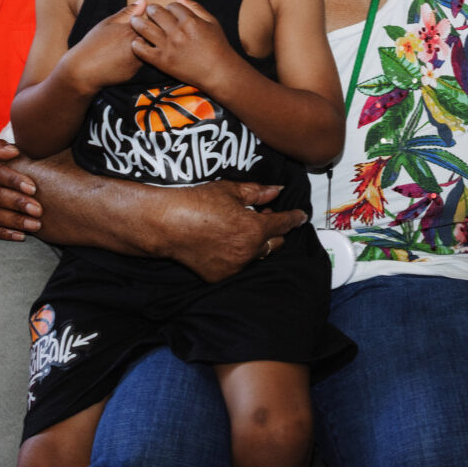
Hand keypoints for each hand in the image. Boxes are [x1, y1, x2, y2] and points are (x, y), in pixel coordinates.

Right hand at [62, 2, 147, 92]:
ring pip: (150, 49)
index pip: (153, 20)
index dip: (150, 20)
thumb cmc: (93, 44)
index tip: (143, 20)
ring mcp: (138, 59)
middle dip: (151, 33)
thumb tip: (144, 1)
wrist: (83, 70)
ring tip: (125, 46)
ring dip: (146, 46)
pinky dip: (138, 58)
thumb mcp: (108, 23)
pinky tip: (124, 57)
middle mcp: (138, 44)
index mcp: (132, 29)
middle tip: (132, 36)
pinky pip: (143, 62)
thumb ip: (128, 13)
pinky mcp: (136, 71)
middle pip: (155, 35)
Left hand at [128, 0, 237, 87]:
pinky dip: (137, 44)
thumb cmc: (218, 46)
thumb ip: (195, 7)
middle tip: (149, 12)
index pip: (171, 5)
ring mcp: (168, 47)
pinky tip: (137, 41)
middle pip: (155, 12)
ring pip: (144, 28)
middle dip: (151, 10)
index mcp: (190, 20)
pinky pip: (142, 50)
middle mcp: (177, 32)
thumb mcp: (211, 22)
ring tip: (135, 21)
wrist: (219, 72)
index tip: (168, 12)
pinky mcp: (162, 61)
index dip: (169, 7)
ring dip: (137, 22)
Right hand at [156, 179, 306, 281]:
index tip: (300, 216)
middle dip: (275, 231)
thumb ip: (257, 192)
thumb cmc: (196, 203)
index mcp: (255, 229)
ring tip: (242, 229)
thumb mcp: (230, 190)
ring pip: (257, 256)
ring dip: (256, 244)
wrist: (167, 224)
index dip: (294, 218)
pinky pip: (238, 265)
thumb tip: (276, 191)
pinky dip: (237, 255)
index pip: (284, 224)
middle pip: (275, 244)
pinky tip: (226, 242)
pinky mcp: (220, 276)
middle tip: (265, 218)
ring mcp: (234, 266)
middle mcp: (248, 251)